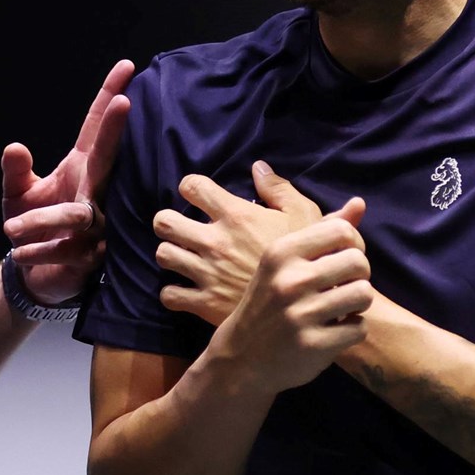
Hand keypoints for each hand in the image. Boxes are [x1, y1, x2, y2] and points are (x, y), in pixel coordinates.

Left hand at [1, 60, 134, 304]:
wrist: (38, 273)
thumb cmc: (34, 224)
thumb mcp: (17, 195)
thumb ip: (16, 172)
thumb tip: (15, 147)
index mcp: (82, 168)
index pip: (96, 129)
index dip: (110, 98)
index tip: (126, 67)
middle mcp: (95, 191)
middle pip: (108, 158)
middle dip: (115, 131)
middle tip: (123, 104)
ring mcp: (98, 224)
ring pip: (79, 214)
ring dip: (43, 218)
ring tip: (10, 227)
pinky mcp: (91, 257)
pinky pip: (67, 250)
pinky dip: (39, 250)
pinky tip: (19, 251)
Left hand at [157, 162, 334, 326]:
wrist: (308, 306)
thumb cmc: (310, 259)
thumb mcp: (304, 215)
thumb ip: (279, 189)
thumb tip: (258, 168)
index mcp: (236, 215)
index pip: (193, 187)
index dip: (191, 188)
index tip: (197, 195)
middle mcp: (215, 241)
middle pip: (164, 221)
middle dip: (169, 222)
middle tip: (182, 229)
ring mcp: (207, 273)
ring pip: (164, 255)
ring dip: (171, 255)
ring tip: (184, 258)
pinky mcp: (205, 303)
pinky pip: (169, 294)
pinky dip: (173, 293)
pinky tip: (185, 290)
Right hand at [207, 204, 372, 395]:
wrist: (241, 357)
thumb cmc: (268, 302)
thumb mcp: (283, 262)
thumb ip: (322, 231)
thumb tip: (359, 203)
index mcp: (281, 253)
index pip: (342, 231)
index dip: (353, 245)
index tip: (343, 260)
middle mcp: (289, 281)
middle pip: (358, 262)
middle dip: (359, 275)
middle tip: (345, 286)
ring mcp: (300, 314)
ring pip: (364, 294)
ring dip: (358, 304)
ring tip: (342, 308)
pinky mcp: (312, 345)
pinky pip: (358, 328)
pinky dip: (352, 331)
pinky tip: (334, 331)